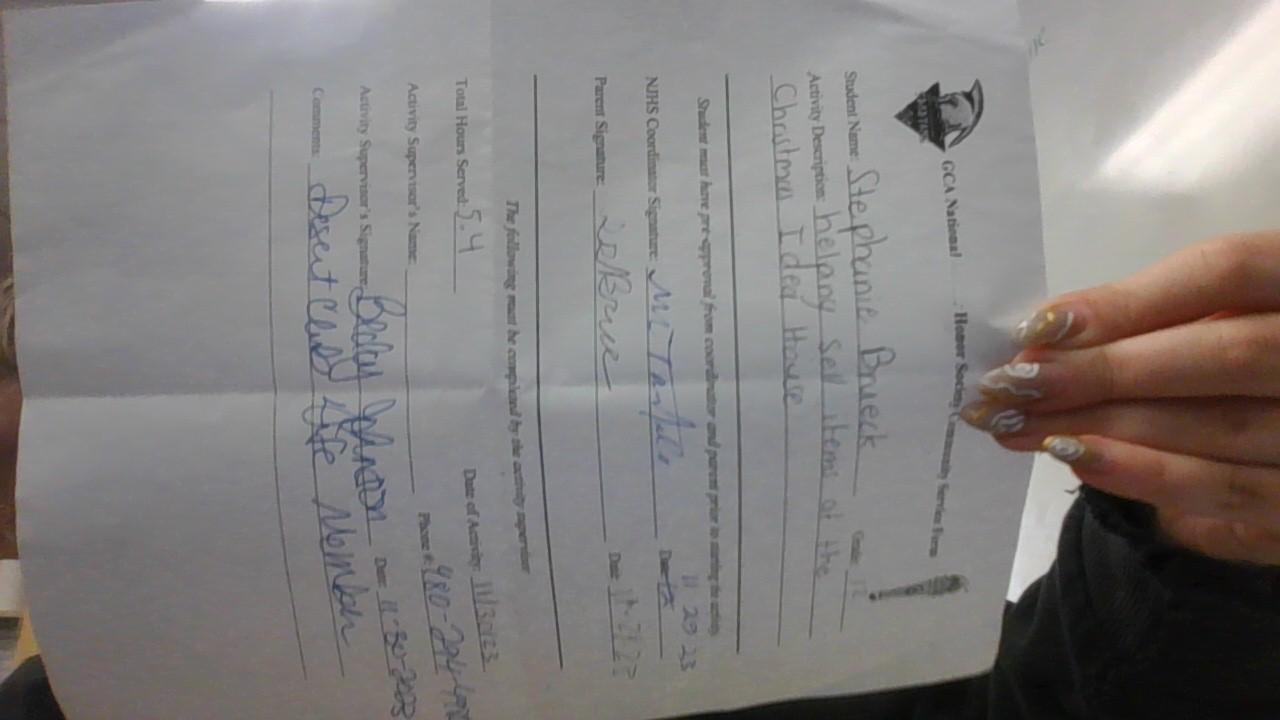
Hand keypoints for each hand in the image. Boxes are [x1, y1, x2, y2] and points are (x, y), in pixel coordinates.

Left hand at [962, 231, 1279, 565]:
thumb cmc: (1247, 358)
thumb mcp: (1221, 313)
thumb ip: (1155, 314)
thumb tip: (1046, 333)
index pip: (1228, 271)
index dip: (1131, 299)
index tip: (1040, 327)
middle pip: (1223, 354)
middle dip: (1104, 372)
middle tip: (1011, 386)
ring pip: (1221, 427)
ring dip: (1107, 428)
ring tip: (1021, 427)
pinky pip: (1235, 494)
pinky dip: (1151, 477)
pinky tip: (1082, 461)